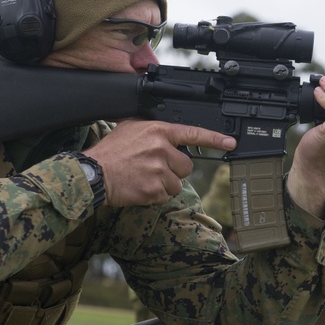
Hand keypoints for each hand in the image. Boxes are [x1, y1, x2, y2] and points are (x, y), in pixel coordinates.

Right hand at [83, 119, 235, 206]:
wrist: (94, 175)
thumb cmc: (110, 152)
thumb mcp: (130, 128)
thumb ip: (152, 128)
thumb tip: (168, 133)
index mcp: (157, 131)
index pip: (193, 133)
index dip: (214, 139)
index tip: (230, 143)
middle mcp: (161, 149)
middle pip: (187, 165)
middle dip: (174, 170)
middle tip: (153, 169)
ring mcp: (159, 170)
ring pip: (177, 183)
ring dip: (164, 185)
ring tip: (144, 178)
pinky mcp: (155, 189)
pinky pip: (165, 196)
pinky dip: (155, 195)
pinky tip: (140, 187)